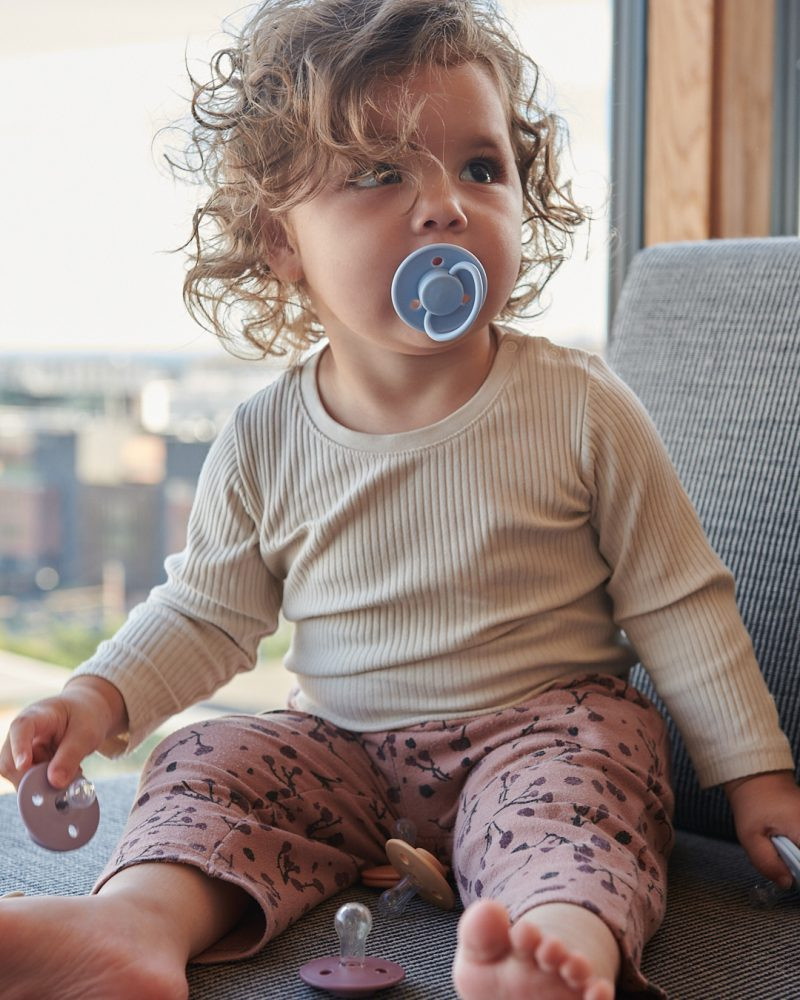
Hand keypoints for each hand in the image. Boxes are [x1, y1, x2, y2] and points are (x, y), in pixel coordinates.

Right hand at [0, 676, 127, 790]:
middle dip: (32, 778)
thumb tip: (55, 782)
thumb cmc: (86, 716)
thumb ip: (72, 755)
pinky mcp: (28, 763)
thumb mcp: (87, 733)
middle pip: (11, 760)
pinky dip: (46, 783)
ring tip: (70, 773)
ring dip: (42, 782)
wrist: (88, 715)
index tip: (23, 766)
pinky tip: (65, 775)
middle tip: (59, 782)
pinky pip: (29, 780)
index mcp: (38, 715)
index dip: (19, 748)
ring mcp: (23, 749)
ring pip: (19, 775)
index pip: (21, 728)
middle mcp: (23, 733)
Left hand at [724, 770, 799, 887]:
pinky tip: (787, 841)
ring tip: (782, 846)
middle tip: (782, 859)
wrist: (756, 778)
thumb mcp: (750, 836)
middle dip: (796, 865)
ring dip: (797, 856)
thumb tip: (787, 883)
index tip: (790, 874)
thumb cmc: (753, 803)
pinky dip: (797, 846)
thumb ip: (767, 863)